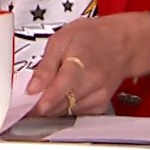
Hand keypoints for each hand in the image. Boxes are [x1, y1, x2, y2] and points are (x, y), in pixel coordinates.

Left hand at [25, 12, 149, 116]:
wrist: (122, 44)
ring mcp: (99, 96)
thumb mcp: (61, 40)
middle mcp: (92, 83)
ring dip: (52, 106)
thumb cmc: (92, 37)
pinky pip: (75, 113)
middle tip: (27, 99)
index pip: (61, 88)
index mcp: (81, 63)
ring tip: (44, 92)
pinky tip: (62, 95)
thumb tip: (32, 87)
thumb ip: (45, 66)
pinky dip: (64, 107)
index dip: (44, 101)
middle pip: (61, 104)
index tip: (29, 106)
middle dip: (41, 104)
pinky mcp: (100, 106)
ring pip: (67, 111)